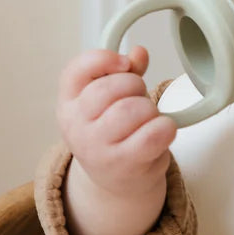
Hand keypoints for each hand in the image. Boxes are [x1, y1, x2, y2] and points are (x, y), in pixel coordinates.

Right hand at [56, 45, 176, 199]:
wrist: (117, 182)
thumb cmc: (115, 135)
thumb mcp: (110, 102)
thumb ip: (124, 73)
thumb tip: (139, 53)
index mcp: (68, 104)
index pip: (77, 70)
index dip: (104, 59)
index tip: (124, 63)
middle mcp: (76, 126)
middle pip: (111, 88)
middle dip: (135, 86)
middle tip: (140, 99)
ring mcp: (97, 148)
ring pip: (132, 109)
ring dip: (150, 109)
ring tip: (149, 119)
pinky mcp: (123, 164)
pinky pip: (152, 134)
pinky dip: (165, 128)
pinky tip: (161, 132)